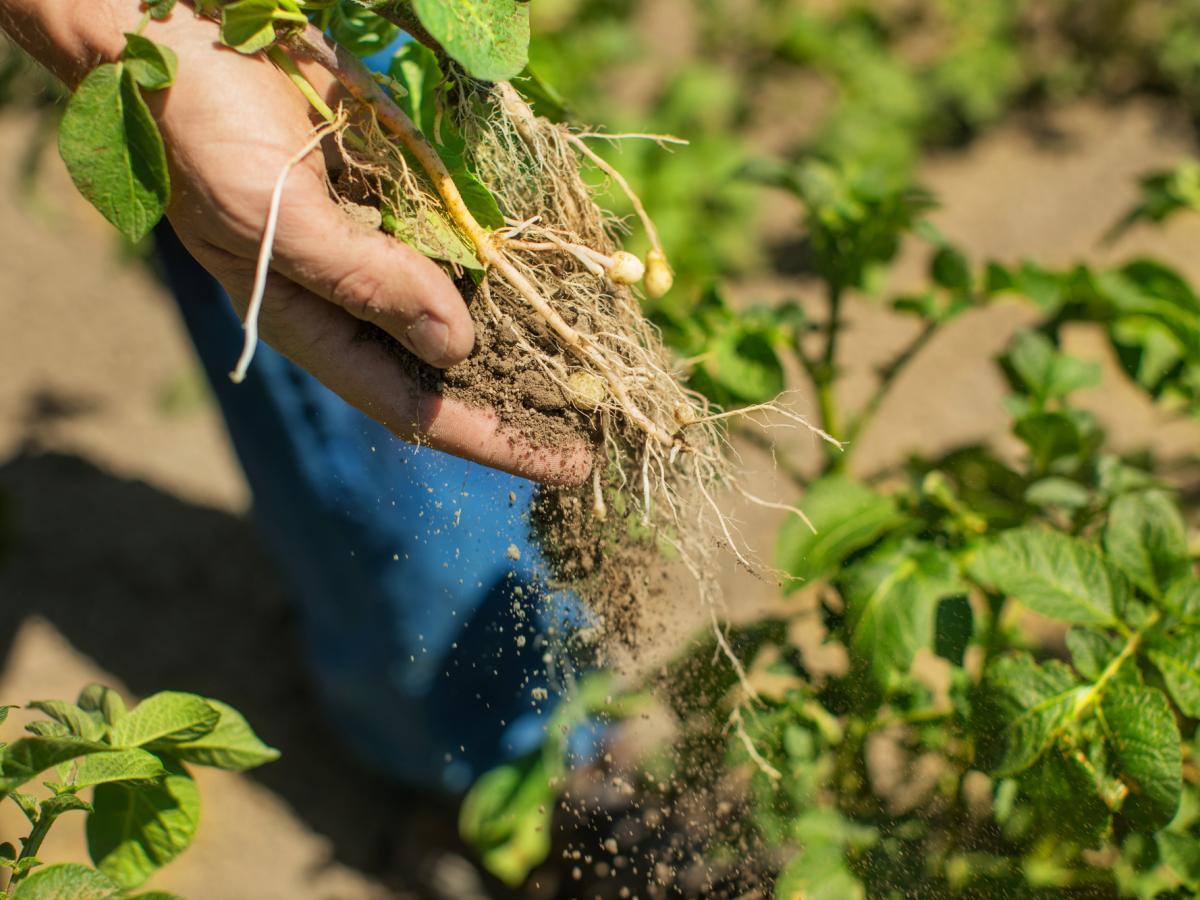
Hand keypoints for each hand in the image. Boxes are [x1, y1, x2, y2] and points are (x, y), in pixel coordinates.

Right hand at [0, 1, 590, 484]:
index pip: (419, 407)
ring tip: (604, 359)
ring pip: (472, 309)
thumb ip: (366, 282)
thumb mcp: (276, 218)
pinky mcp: (402, 198)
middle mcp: (357, 300)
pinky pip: (468, 243)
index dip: (497, 439)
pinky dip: (512, 263)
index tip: (570, 463)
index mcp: (316, 327)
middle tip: (608, 417)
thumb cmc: (202, 134)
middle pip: (457, 371)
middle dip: (528, 397)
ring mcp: (384, 248)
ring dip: (532, 335)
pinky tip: (564, 275)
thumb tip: (460, 346)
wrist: (177, 40)